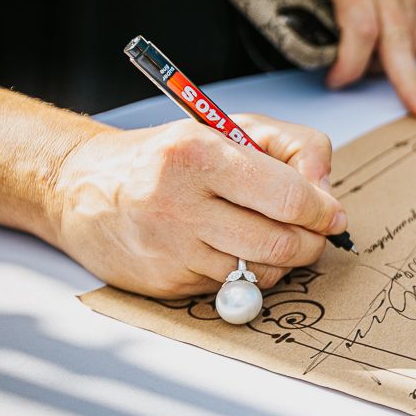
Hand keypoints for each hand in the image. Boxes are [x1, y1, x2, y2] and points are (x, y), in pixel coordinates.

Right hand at [50, 115, 346, 297]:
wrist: (82, 188)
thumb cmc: (169, 156)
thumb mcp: (231, 128)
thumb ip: (293, 147)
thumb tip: (328, 192)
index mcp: (200, 155)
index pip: (290, 198)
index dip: (324, 211)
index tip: (332, 214)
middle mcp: (181, 203)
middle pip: (282, 243)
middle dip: (312, 242)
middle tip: (314, 233)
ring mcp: (171, 249)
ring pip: (262, 273)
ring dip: (283, 261)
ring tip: (271, 236)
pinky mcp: (166, 284)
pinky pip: (232, 287)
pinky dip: (245, 273)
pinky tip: (230, 249)